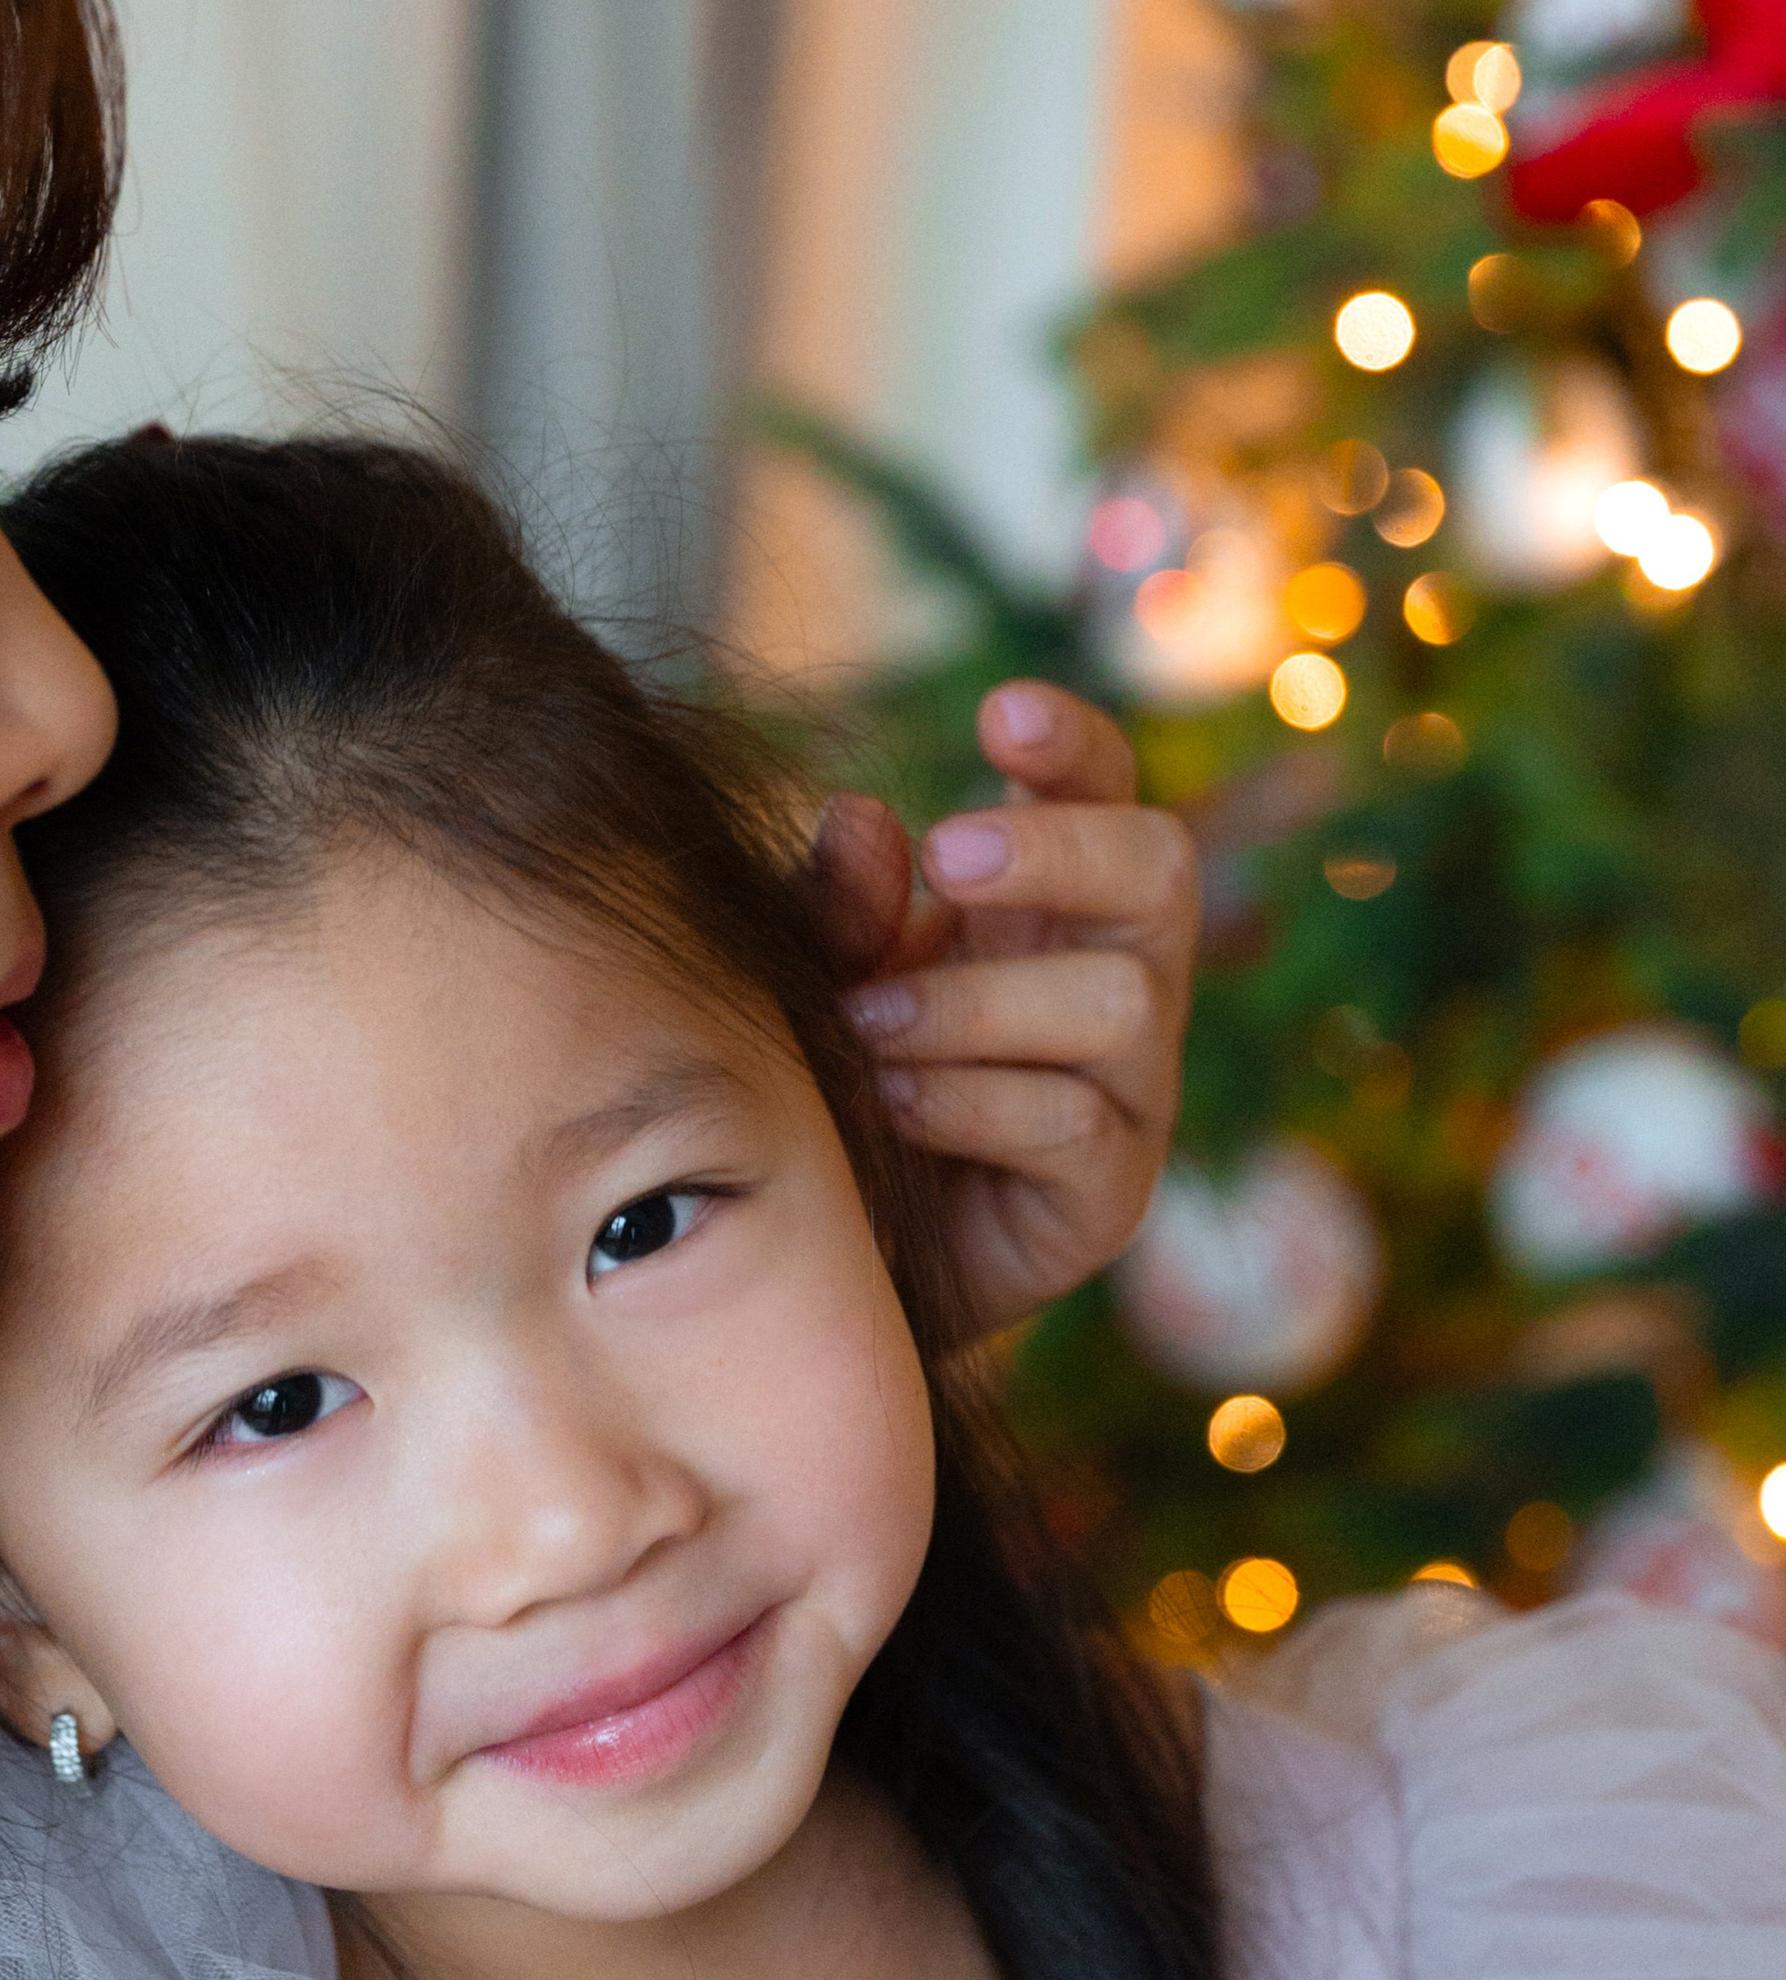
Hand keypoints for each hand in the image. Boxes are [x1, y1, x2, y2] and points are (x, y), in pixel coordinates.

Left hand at [813, 680, 1195, 1341]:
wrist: (833, 1267)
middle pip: (1161, 869)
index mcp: (1052, 907)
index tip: (997, 712)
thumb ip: (836, 909)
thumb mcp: (817, 982)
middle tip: (946, 855)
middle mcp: (1117, 982)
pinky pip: (1074, 1121)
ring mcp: (1129, 1091)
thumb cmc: (834, 1090)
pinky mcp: (1111, 1194)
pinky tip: (889, 1103)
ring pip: (1120, 1002)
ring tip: (870, 1028)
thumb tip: (861, 816)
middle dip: (1058, 850)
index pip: (1108, 790)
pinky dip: (969, 1102)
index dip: (1074, 742)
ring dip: (978, 1005)